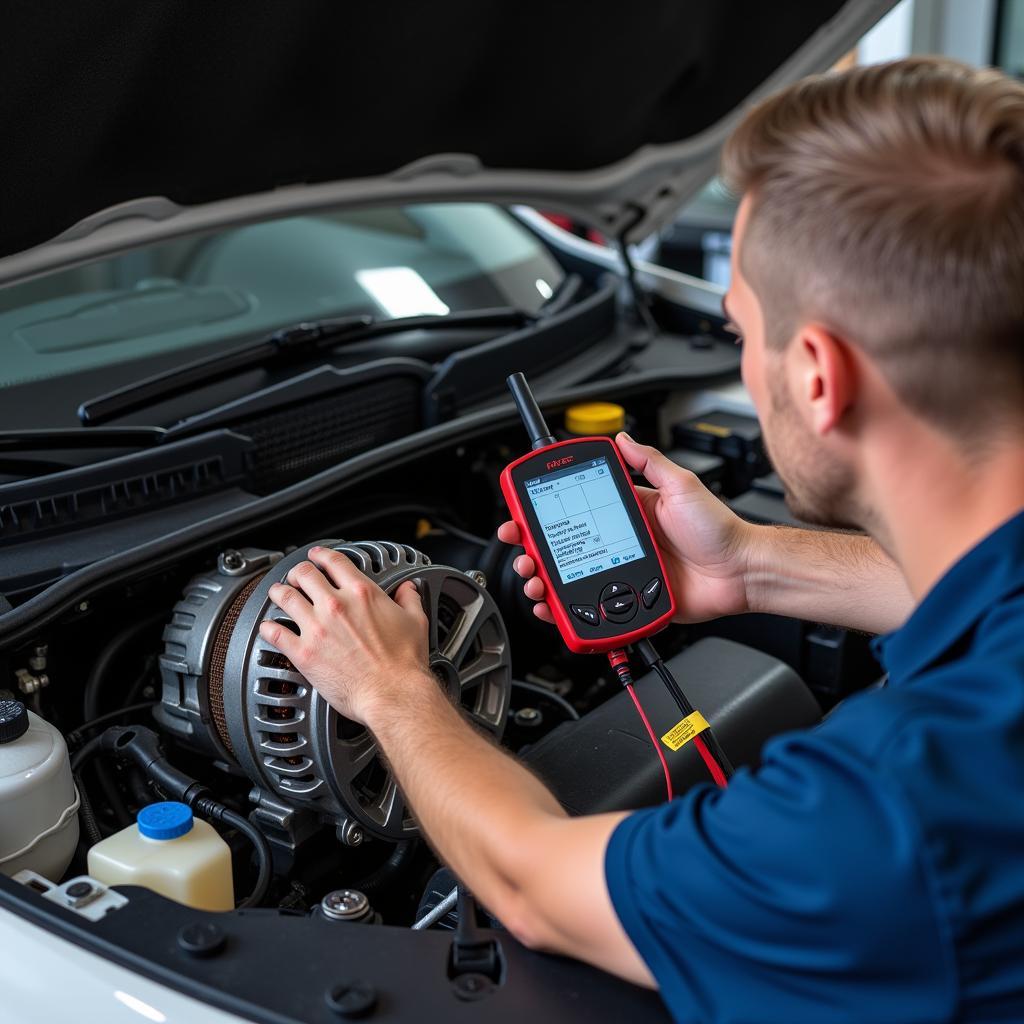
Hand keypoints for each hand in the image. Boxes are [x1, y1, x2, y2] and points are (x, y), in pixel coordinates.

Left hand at [258, 546, 433, 724]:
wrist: (393, 694)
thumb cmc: (404, 663)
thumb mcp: (416, 621)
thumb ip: (409, 599)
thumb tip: (408, 589)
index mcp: (362, 594)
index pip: (334, 562)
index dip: (322, 554)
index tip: (317, 556)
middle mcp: (335, 606)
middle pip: (304, 574)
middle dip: (297, 572)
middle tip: (296, 577)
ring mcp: (316, 628)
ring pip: (285, 597)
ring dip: (278, 592)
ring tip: (277, 594)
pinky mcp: (304, 652)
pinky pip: (275, 633)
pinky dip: (268, 628)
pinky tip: (268, 628)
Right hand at [497, 432, 754, 624]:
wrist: (739, 573)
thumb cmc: (718, 530)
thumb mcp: (682, 485)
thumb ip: (650, 462)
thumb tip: (622, 438)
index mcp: (626, 514)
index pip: (574, 511)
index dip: (544, 513)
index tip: (522, 513)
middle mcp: (618, 543)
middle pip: (563, 548)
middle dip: (533, 550)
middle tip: (522, 552)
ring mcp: (620, 572)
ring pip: (569, 579)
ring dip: (543, 581)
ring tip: (534, 580)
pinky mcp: (628, 600)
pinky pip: (590, 607)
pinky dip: (566, 610)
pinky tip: (552, 606)